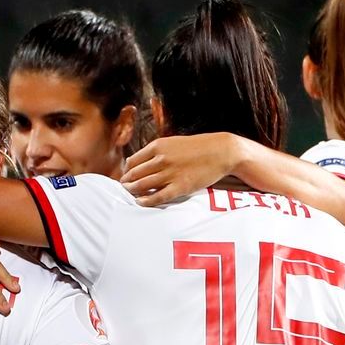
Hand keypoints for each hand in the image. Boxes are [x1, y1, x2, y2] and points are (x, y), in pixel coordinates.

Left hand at [121, 134, 244, 206]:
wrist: (220, 151)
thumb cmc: (198, 147)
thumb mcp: (173, 142)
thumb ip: (156, 151)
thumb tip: (138, 161)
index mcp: (158, 146)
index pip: (133, 161)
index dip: (127, 170)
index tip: (126, 176)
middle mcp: (161, 159)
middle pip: (135, 174)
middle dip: (127, 182)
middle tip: (124, 187)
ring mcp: (170, 174)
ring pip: (143, 185)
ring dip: (133, 191)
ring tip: (129, 194)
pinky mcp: (179, 187)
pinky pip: (157, 197)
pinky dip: (146, 200)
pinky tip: (140, 202)